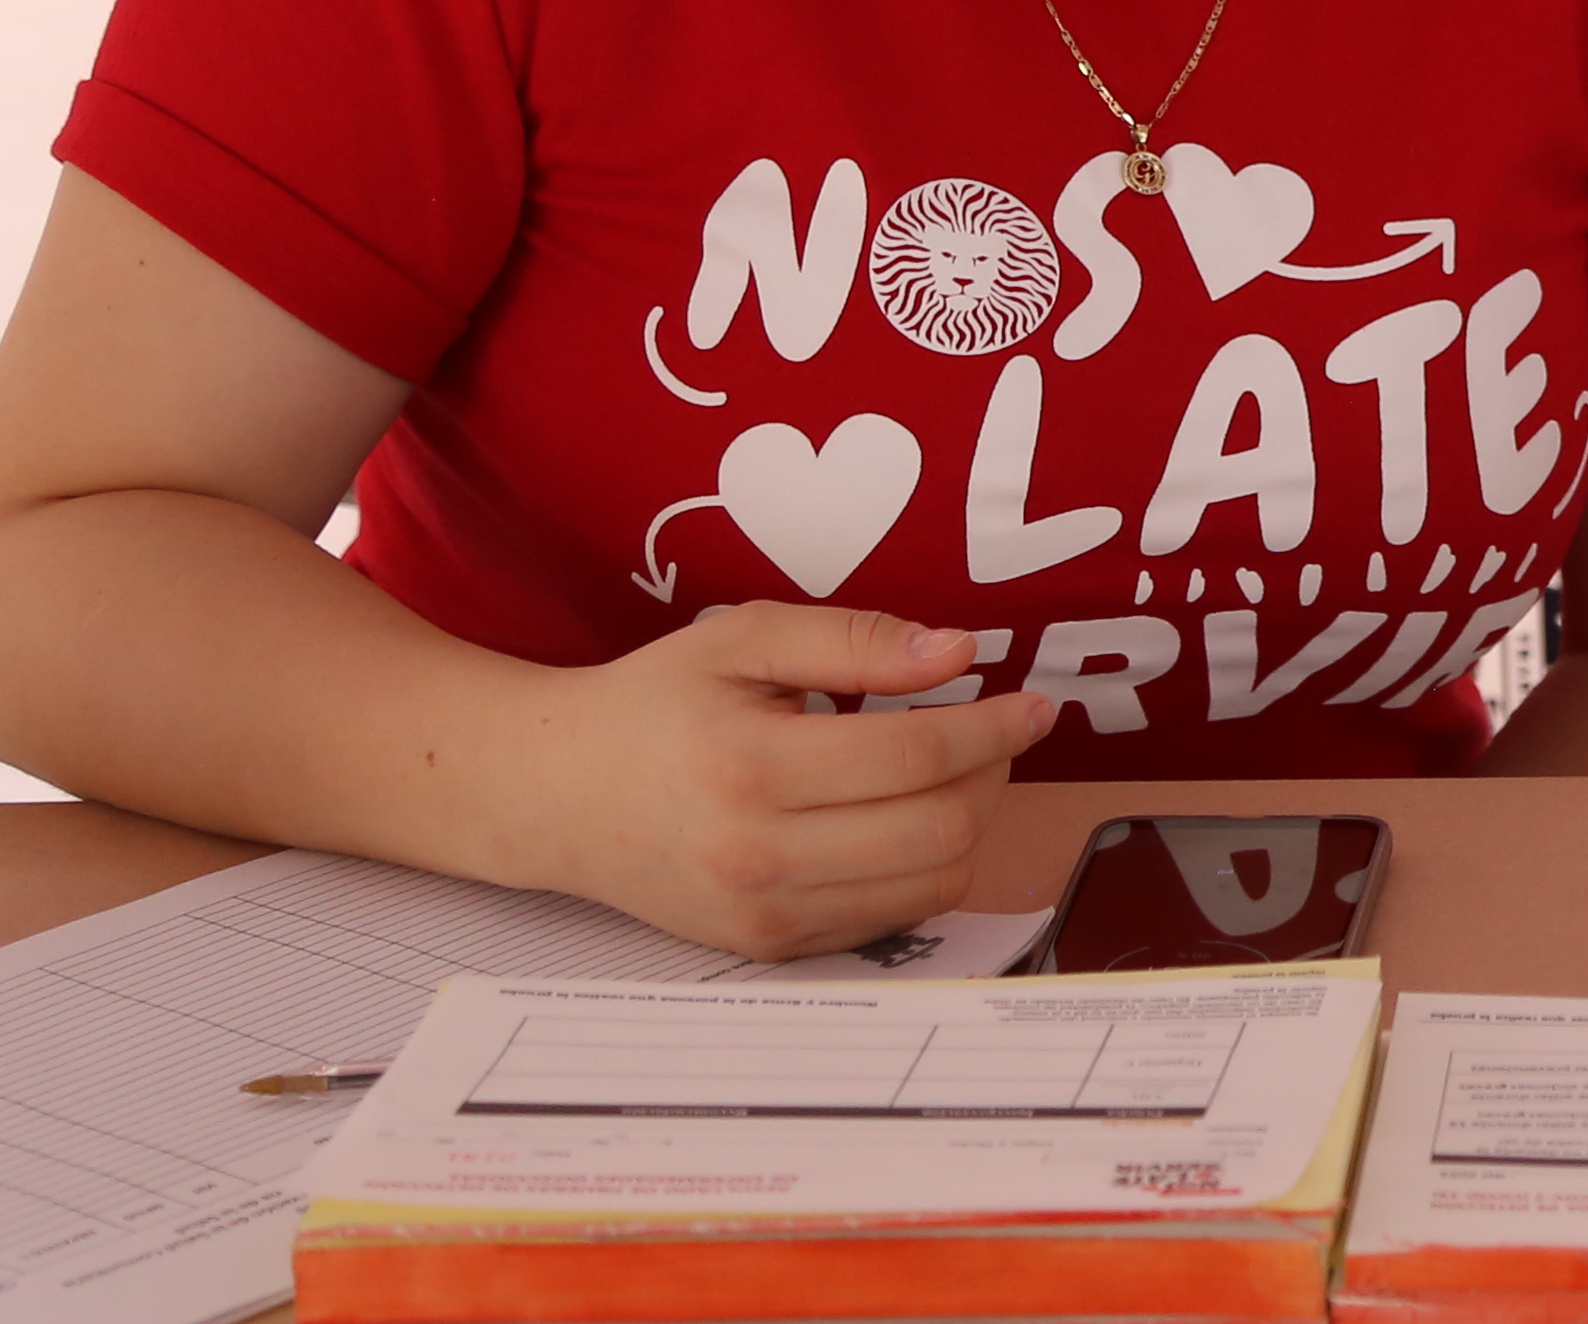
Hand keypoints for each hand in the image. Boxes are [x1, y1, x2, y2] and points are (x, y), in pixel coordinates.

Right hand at [519, 604, 1059, 956]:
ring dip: (969, 826)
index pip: (917, 758)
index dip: (994, 728)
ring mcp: (764, 914)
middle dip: (992, 775)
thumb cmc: (653, 705)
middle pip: (938, 829)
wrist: (556, 795)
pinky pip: (888, 920)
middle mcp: (759, 855)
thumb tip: (956, 652)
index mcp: (753, 766)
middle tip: (993, 732)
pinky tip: (901, 820)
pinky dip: (921, 871)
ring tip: (952, 774)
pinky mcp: (766, 948)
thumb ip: (855, 640)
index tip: (1031, 705)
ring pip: (929, 886)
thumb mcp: (744, 639)